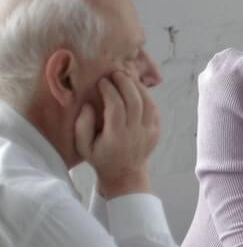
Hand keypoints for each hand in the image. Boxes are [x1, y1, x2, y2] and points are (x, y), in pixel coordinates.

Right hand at [74, 71, 159, 197]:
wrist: (125, 173)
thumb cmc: (100, 157)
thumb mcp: (83, 146)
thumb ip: (82, 126)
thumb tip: (89, 105)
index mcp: (116, 137)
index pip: (116, 108)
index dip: (110, 91)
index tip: (102, 82)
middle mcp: (135, 133)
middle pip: (135, 102)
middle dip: (126, 84)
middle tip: (116, 73)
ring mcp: (149, 131)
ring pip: (148, 103)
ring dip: (138, 87)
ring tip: (126, 77)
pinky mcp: (156, 130)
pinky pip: (154, 109)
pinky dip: (146, 96)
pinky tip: (136, 89)